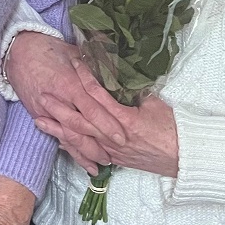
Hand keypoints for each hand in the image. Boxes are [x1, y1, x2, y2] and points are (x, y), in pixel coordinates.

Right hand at [3, 33, 126, 172]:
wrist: (18, 51)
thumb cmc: (48, 49)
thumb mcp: (74, 52)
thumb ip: (94, 66)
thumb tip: (117, 74)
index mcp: (69, 83)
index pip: (91, 109)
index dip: (107, 124)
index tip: (121, 137)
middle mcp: (57, 99)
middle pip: (80, 128)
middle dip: (97, 145)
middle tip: (115, 157)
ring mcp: (45, 109)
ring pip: (67, 136)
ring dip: (84, 152)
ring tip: (101, 164)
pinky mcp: (37, 114)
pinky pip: (55, 135)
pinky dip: (69, 149)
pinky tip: (81, 161)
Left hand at [32, 61, 179, 178]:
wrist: (186, 158)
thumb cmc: (174, 128)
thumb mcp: (154, 104)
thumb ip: (133, 92)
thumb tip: (119, 78)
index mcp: (124, 119)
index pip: (97, 95)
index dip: (84, 78)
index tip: (74, 64)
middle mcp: (114, 137)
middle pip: (81, 120)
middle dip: (60, 107)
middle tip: (42, 94)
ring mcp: (112, 151)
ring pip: (80, 139)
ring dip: (58, 129)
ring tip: (39, 119)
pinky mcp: (114, 160)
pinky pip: (88, 153)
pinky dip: (72, 146)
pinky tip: (58, 140)